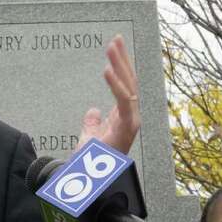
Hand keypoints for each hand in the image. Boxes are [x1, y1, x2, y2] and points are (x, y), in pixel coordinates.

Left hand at [78, 35, 140, 153]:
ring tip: (112, 47)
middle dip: (123, 59)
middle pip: (129, 81)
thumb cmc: (94, 163)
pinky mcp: (127, 128)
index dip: (121, 65)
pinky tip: (107, 70)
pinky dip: (116, 85)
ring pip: (128, 87)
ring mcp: (131, 122)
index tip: (115, 46)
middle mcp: (131, 117)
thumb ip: (93, 123)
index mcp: (124, 117)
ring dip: (120, 66)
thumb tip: (93, 111)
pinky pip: (123, 102)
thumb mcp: (90, 137)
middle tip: (115, 39)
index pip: (125, 84)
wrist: (91, 182)